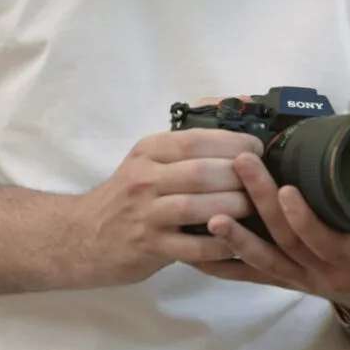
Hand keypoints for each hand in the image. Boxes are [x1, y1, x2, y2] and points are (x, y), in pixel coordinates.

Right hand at [81, 112, 264, 286]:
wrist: (86, 234)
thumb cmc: (131, 192)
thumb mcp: (151, 156)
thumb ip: (192, 135)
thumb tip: (244, 102)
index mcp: (149, 150)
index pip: (195, 140)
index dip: (232, 143)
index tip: (256, 149)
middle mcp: (145, 178)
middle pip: (202, 173)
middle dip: (240, 176)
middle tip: (263, 180)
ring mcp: (147, 214)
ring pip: (198, 207)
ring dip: (235, 207)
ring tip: (256, 208)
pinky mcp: (151, 247)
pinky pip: (194, 247)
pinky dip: (222, 243)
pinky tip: (239, 240)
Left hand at [191, 151, 349, 314]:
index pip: (325, 241)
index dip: (305, 219)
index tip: (288, 189)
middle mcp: (323, 273)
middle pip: (286, 241)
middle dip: (262, 203)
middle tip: (243, 165)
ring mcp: (300, 279)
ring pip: (263, 260)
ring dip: (235, 237)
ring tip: (210, 214)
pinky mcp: (284, 280)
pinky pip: (249, 275)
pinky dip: (221, 264)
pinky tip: (193, 251)